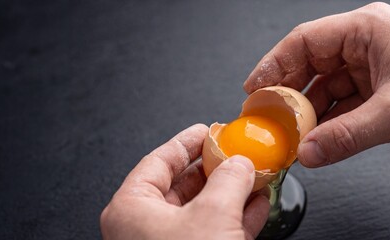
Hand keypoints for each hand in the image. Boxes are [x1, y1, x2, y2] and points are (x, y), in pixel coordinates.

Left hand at [100, 124, 269, 239]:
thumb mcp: (212, 216)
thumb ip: (228, 180)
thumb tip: (240, 163)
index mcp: (132, 209)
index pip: (158, 161)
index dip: (185, 142)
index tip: (206, 130)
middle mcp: (146, 227)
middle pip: (183, 184)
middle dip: (214, 167)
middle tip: (235, 151)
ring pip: (203, 208)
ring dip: (231, 190)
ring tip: (253, 173)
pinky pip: (215, 230)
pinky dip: (237, 215)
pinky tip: (257, 203)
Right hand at [243, 2, 389, 167]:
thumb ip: (348, 135)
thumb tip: (309, 154)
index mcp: (366, 29)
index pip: (304, 41)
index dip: (273, 65)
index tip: (254, 89)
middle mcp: (364, 42)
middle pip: (309, 64)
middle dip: (289, 94)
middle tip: (268, 117)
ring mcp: (371, 64)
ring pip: (325, 86)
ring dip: (308, 113)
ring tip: (291, 133)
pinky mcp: (378, 84)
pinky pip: (342, 100)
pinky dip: (328, 120)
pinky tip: (316, 136)